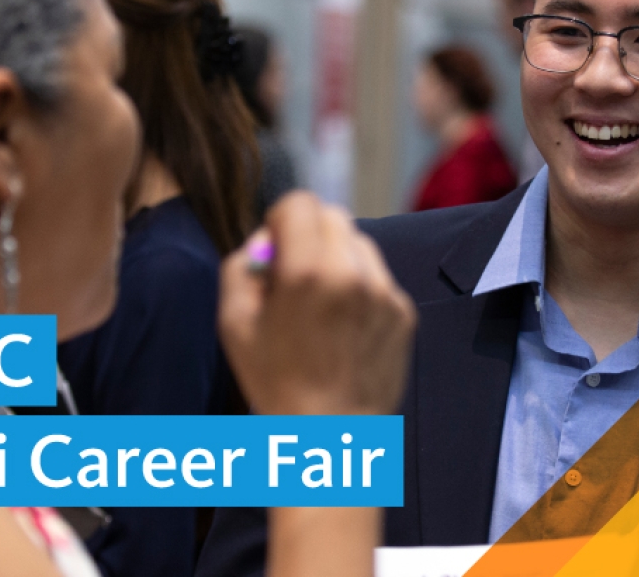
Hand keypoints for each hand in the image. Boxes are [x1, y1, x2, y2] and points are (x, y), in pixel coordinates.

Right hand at [219, 191, 415, 415]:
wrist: (331, 436)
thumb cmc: (275, 382)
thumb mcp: (234, 324)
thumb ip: (241, 267)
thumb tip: (265, 241)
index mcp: (308, 271)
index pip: (300, 202)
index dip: (281, 220)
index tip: (276, 249)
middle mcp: (353, 273)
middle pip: (334, 216)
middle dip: (311, 234)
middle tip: (297, 272)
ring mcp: (385, 292)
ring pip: (360, 245)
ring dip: (339, 258)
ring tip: (323, 303)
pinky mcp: (404, 312)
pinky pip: (379, 279)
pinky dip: (361, 289)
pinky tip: (345, 327)